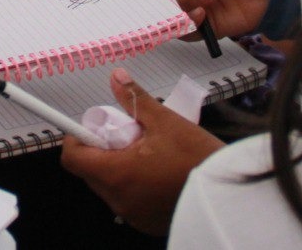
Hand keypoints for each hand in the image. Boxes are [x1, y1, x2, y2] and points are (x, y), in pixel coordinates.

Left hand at [60, 68, 223, 234]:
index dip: (77, 138)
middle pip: (91, 171)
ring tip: (145, 152)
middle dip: (102, 149)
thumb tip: (117, 78)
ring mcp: (132, 214)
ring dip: (118, 167)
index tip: (92, 127)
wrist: (227, 193)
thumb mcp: (164, 121)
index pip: (73, 158)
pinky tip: (155, 171)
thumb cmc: (198, 159)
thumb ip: (134, 99)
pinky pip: (127, 201)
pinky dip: (133, 185)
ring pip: (109, 186)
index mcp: (117, 173)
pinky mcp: (146, 222)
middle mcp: (119, 199)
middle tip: (126, 134)